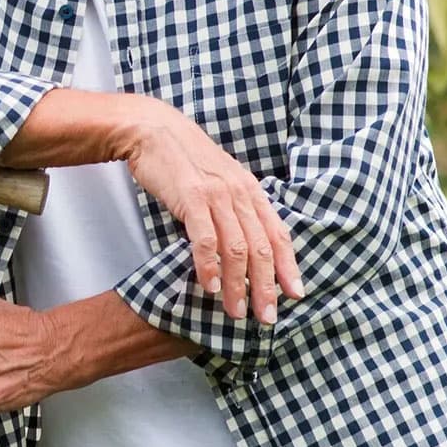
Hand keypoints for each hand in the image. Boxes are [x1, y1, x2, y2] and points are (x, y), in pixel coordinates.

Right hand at [120, 100, 303, 324]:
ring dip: (238, 284)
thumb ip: (230, 206)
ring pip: (236, 248)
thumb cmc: (182, 158)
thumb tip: (237, 240)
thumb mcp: (217, 180)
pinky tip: (210, 286)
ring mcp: (216, 196)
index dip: (288, 266)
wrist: (152, 130)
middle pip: (261, 248)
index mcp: (250, 190)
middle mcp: (239, 194)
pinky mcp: (191, 198)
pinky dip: (209, 266)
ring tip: (236, 311)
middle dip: (266, 287)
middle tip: (267, 317)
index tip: (294, 294)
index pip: (278, 234)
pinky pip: (205, 239)